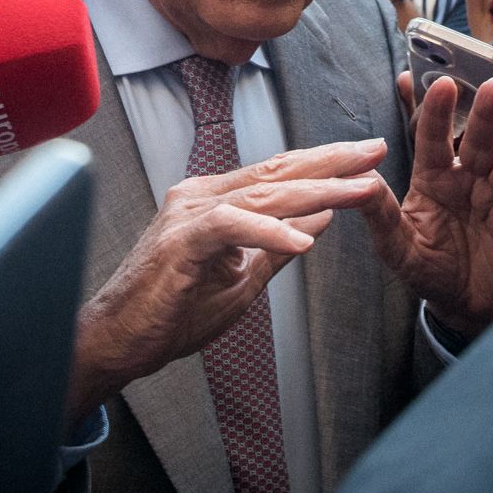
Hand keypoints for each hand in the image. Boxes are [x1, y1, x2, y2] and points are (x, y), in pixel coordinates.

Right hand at [67, 141, 392, 415]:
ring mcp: (188, 214)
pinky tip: (302, 241)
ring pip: (261, 193)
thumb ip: (276, 245)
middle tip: (375, 151)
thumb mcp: (241, 278)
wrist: (117, 341)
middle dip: (331, 162)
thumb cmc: (170, 312)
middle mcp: (201, 196)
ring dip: (316, 191)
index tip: (368, 157)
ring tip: (358, 190)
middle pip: (276, 172)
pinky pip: (230, 227)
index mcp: (215, 200)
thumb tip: (320, 219)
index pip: (278, 173)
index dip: (325, 163)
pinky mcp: (179, 242)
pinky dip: (268, 232)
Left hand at [361, 74, 492, 339]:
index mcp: (435, 177)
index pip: (433, 139)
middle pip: (479, 143)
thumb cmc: (427, 268)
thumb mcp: (396, 245)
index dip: (437, 113)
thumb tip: (358, 180)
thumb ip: (380, 214)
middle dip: (485, 116)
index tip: (441, 84)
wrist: (462, 306)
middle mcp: (471, 180)